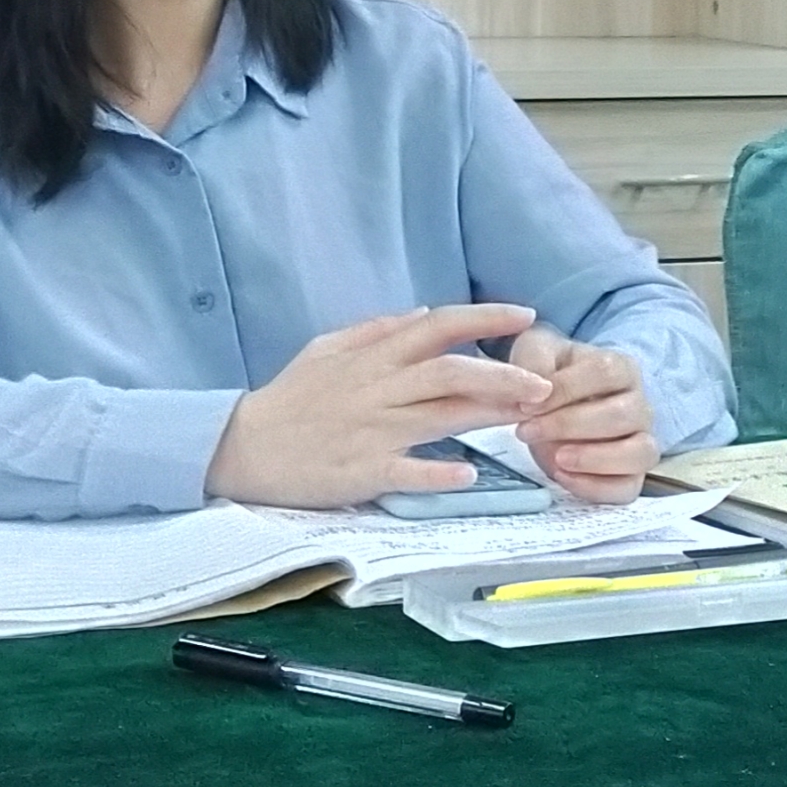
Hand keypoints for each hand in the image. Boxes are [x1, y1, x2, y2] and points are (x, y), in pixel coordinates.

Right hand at [203, 305, 552, 509]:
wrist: (243, 446)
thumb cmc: (289, 399)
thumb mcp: (326, 349)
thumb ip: (376, 330)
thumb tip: (423, 313)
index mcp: (373, 357)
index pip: (438, 327)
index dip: (485, 319)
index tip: (526, 316)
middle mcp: (378, 389)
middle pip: (450, 372)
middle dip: (502, 374)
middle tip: (544, 384)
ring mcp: (371, 430)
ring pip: (440, 415)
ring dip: (488, 414)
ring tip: (528, 417)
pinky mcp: (361, 471)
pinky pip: (407, 469)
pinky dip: (439, 471)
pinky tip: (469, 473)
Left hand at [505, 324, 655, 502]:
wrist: (552, 405)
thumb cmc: (549, 376)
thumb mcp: (535, 352)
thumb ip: (533, 361)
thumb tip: (538, 389)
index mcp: (621, 368)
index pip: (605, 372)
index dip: (566, 388)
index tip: (527, 404)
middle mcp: (639, 404)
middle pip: (622, 414)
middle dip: (570, 425)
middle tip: (528, 432)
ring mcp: (641, 441)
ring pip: (641, 453)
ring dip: (596, 459)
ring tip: (556, 458)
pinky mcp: (630, 476)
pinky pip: (627, 489)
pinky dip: (596, 488)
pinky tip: (563, 477)